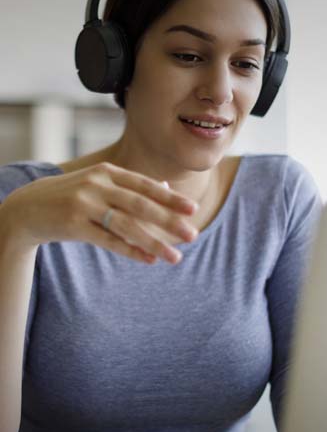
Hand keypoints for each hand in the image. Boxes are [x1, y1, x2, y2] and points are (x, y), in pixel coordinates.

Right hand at [1, 162, 198, 264]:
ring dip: (154, 242)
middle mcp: (97, 184)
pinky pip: (108, 241)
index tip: (192, 209)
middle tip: (192, 235)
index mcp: (107, 172)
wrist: (28, 206)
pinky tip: (149, 260)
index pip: (145, 185)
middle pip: (140, 205)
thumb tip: (167, 187)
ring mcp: (84, 204)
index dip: (170, 197)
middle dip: (169, 221)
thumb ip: (132, 186)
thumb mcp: (100, 184)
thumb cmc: (73, 195)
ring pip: (127, 225)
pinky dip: (131, 251)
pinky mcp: (74, 224)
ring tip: (174, 256)